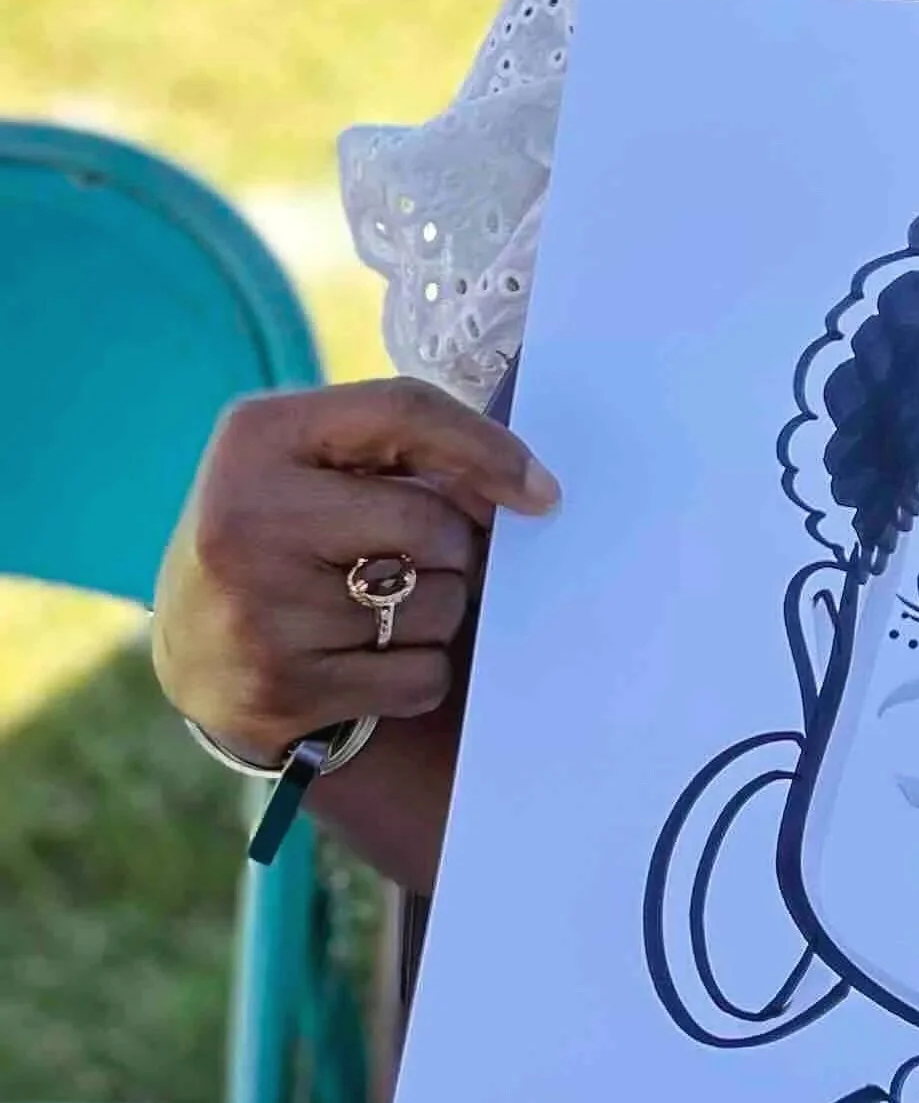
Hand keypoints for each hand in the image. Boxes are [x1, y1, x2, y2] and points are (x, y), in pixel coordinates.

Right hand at [152, 377, 557, 762]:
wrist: (192, 647)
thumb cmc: (285, 530)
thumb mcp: (315, 458)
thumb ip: (406, 446)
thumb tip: (530, 493)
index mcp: (256, 437)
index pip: (404, 413)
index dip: (488, 449)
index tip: (542, 491)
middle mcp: (245, 518)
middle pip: (433, 523)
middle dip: (455, 546)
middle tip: (417, 560)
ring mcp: (258, 610)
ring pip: (437, 605)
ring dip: (438, 611)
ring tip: (378, 608)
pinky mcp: (281, 689)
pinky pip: (420, 676)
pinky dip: (419, 670)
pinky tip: (367, 658)